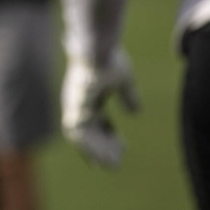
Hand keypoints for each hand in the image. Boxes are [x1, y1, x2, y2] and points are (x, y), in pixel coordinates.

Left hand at [61, 48, 140, 168]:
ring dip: (97, 152)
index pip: (94, 122)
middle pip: (88, 132)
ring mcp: (74, 105)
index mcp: (88, 96)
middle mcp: (78, 103)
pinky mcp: (74, 107)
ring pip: (81, 138)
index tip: (121, 147)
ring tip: (112, 164)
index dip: (106, 136)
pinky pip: (80, 134)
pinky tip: (105, 155)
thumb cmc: (108, 57)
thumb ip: (128, 96)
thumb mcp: (123, 80)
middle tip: (116, 163)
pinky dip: (91, 146)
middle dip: (102, 148)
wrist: (98, 46)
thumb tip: (136, 112)